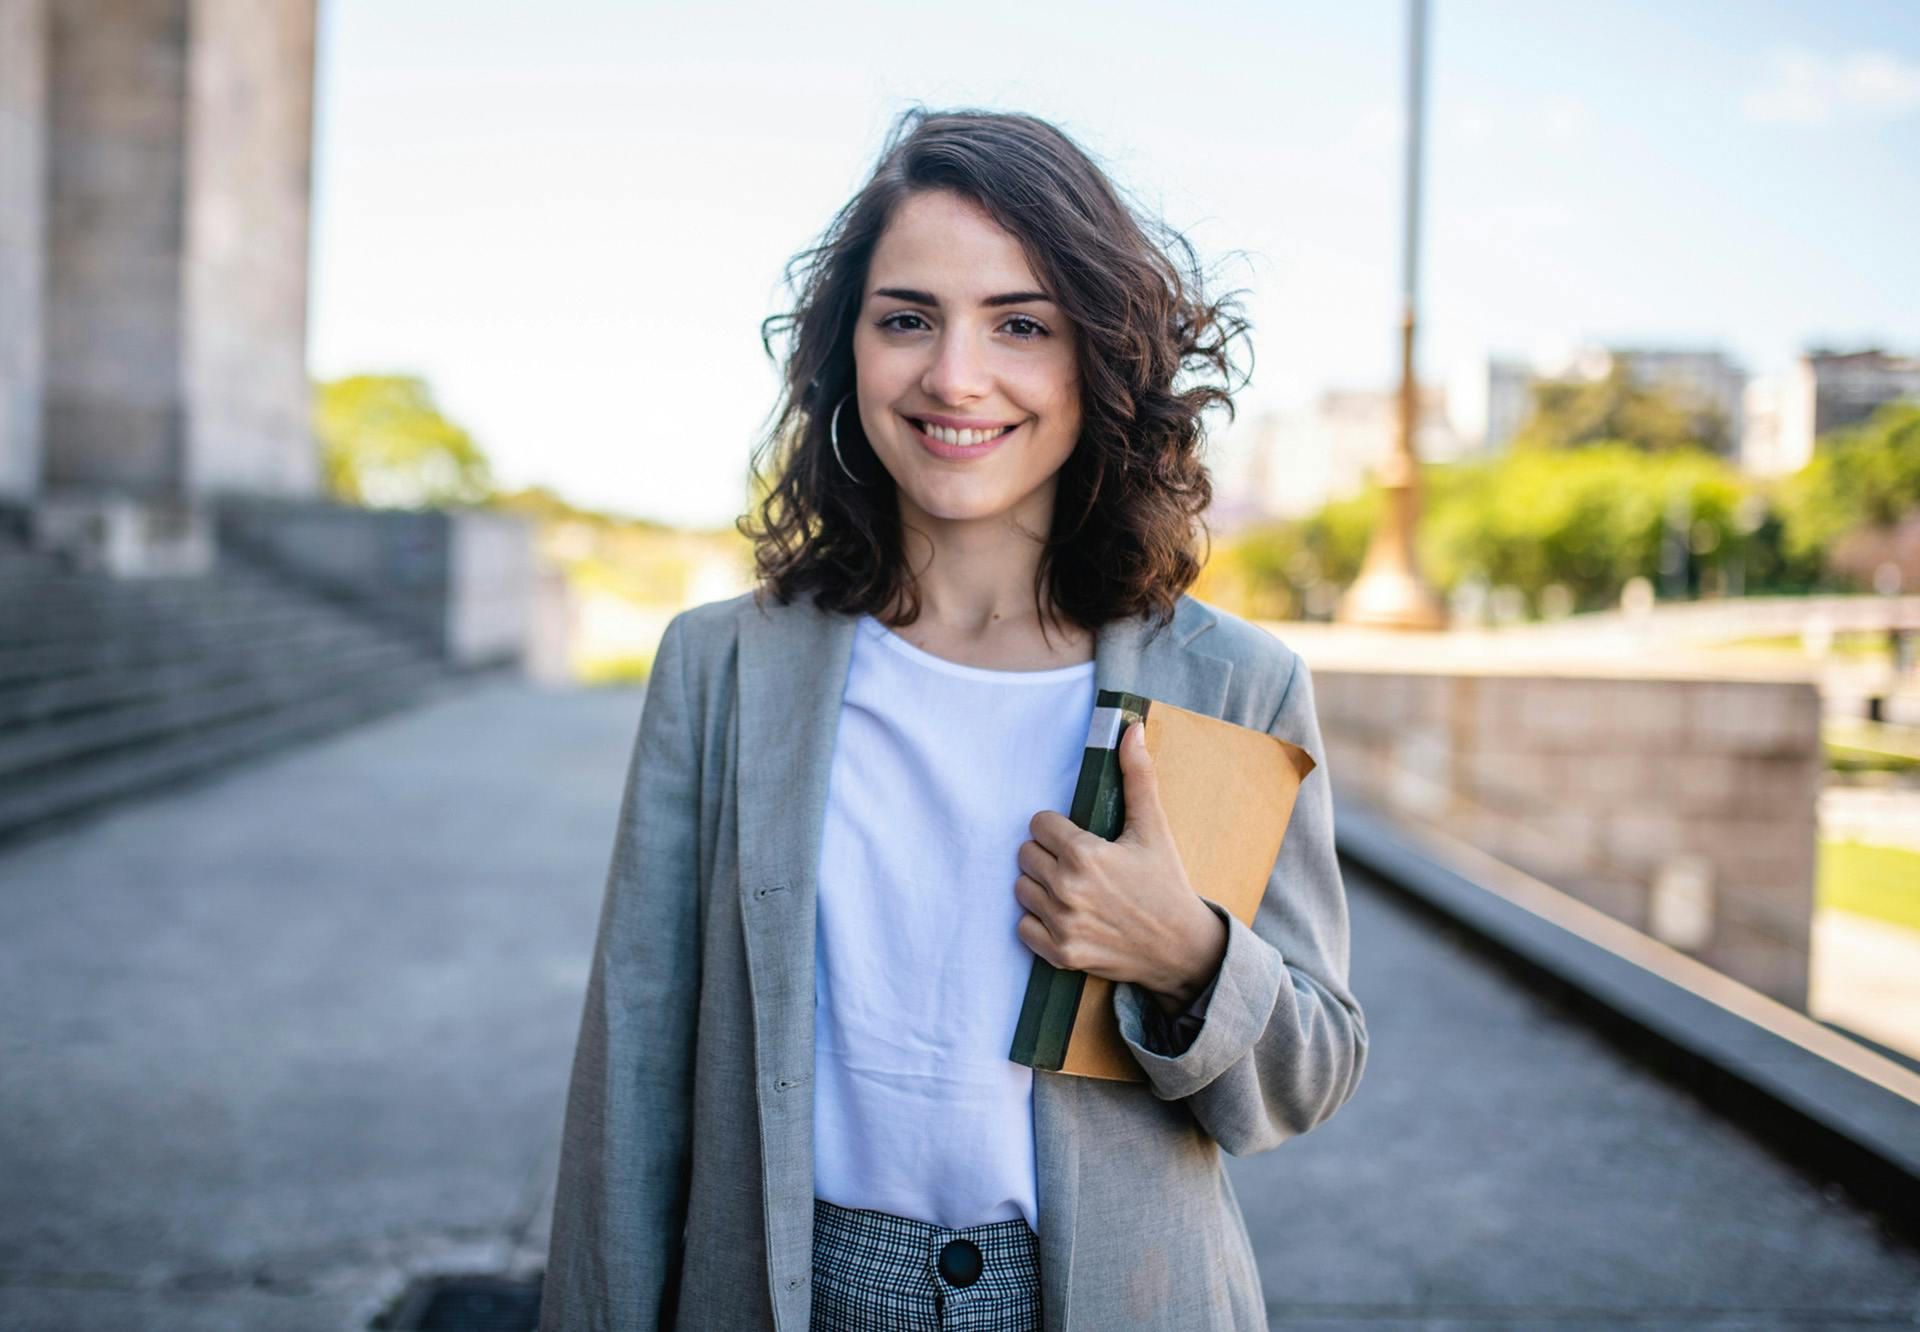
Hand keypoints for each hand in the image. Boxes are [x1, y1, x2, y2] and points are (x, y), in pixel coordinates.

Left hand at [1014, 721, 1227, 1011]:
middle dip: (1047, 854)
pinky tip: (1066, 915)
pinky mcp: (1060, 954)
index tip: (1078, 837)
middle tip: (1077, 863)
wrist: (1182, 948)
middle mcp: (1067, 890)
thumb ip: (1138, 777)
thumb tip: (1131, 729)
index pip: (1037, 824)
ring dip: (1040, 886)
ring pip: (1021, 888)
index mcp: (1085, 854)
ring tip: (1072, 888)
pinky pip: (1023, 927)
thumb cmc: (1166, 883)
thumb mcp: (1154, 828)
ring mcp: (1062, 924)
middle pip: (1025, 854)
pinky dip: (1038, 921)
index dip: (1057, 828)